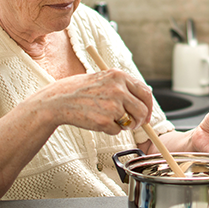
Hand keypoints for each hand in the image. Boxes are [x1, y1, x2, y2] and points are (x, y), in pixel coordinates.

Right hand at [29, 69, 152, 134]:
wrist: (59, 99)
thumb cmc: (82, 90)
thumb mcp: (105, 79)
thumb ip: (124, 87)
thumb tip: (144, 101)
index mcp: (120, 76)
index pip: (146, 92)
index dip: (149, 106)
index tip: (147, 114)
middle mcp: (118, 89)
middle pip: (142, 110)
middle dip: (140, 120)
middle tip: (132, 124)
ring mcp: (112, 105)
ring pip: (131, 122)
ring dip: (124, 125)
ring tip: (109, 119)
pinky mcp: (104, 121)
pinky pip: (117, 131)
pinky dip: (110, 130)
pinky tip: (97, 121)